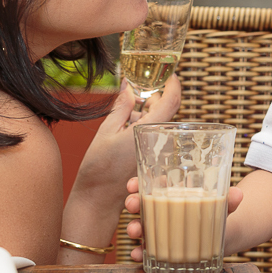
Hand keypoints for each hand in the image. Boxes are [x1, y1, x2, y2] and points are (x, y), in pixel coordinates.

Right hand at [69, 75, 181, 209]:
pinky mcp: (155, 161)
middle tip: (134, 95)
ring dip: (147, 114)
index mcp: (149, 131)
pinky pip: (156, 137)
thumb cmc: (99, 167)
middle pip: (166, 111)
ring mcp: (159, 153)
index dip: (173, 83)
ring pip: (160, 124)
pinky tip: (126, 132)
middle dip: (153, 99)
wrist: (98, 200)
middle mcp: (160, 142)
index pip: (172, 101)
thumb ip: (121, 106)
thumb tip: (129, 86)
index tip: (169, 73)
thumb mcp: (106, 131)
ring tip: (124, 116)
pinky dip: (144, 129)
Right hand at [124, 177, 243, 261]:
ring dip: (133, 228)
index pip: (151, 185)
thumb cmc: (217, 215)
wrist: (222, 238)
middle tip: (132, 205)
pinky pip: (146, 250)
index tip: (132, 184)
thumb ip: (229, 201)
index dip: (137, 183)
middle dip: (133, 202)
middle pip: (141, 204)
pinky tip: (137, 255)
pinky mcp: (161, 248)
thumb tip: (238, 195)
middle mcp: (161, 211)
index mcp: (172, 194)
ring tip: (135, 232)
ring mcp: (159, 230)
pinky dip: (140, 253)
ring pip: (141, 226)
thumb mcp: (223, 207)